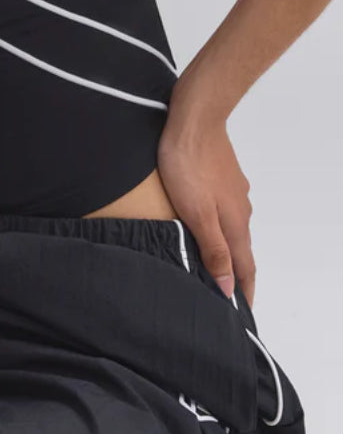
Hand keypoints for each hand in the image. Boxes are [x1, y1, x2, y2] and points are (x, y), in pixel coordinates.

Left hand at [156, 109, 255, 308]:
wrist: (194, 119)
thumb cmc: (189, 165)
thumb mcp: (197, 214)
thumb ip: (213, 250)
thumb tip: (228, 287)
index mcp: (234, 224)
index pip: (244, 268)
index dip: (244, 292)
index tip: (242, 314)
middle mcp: (240, 209)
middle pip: (240, 249)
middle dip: (235, 273)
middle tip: (224, 294)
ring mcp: (232, 191)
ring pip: (231, 228)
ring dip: (225, 248)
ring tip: (211, 263)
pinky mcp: (222, 176)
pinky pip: (223, 209)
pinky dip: (217, 225)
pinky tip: (203, 224)